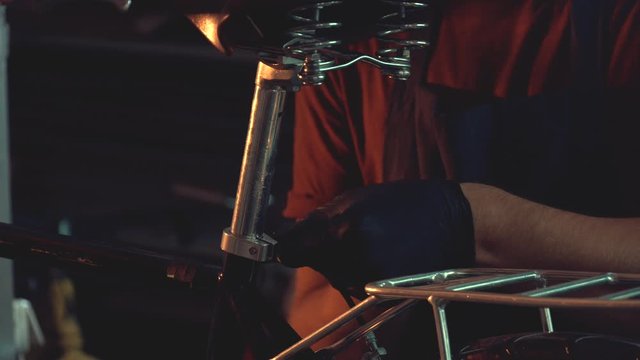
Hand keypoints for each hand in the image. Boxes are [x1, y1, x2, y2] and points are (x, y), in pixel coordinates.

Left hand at [275, 179, 474, 295]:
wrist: (456, 225)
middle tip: (349, 232)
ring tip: (372, 241)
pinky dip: (358, 273)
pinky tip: (381, 255)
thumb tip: (288, 237)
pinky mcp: (380, 292)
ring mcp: (365, 278)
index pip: (289, 249)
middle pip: (310, 261)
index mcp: (341, 226)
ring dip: (339, 262)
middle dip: (319, 250)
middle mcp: (350, 256)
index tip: (286, 244)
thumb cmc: (406, 204)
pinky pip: (352, 285)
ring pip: (331, 274)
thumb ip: (319, 220)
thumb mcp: (357, 198)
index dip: (287, 246)